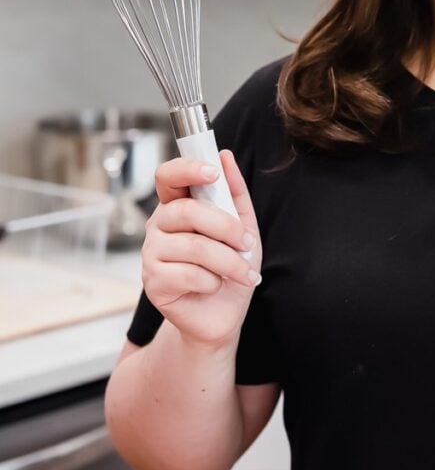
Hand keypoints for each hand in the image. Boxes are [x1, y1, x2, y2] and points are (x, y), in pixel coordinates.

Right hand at [142, 151, 262, 348]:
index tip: (212, 172)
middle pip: (186, 211)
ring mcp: (151, 254)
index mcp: (178, 206)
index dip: (186, 169)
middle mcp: (159, 226)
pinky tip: (214, 286)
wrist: (224, 312)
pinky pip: (188, 274)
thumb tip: (225, 156)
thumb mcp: (244, 225)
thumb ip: (234, 192)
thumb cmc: (231, 265)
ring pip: (193, 246)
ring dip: (228, 261)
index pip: (167, 177)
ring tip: (241, 272)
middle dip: (226, 227)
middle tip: (247, 243)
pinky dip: (213, 281)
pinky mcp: (153, 283)